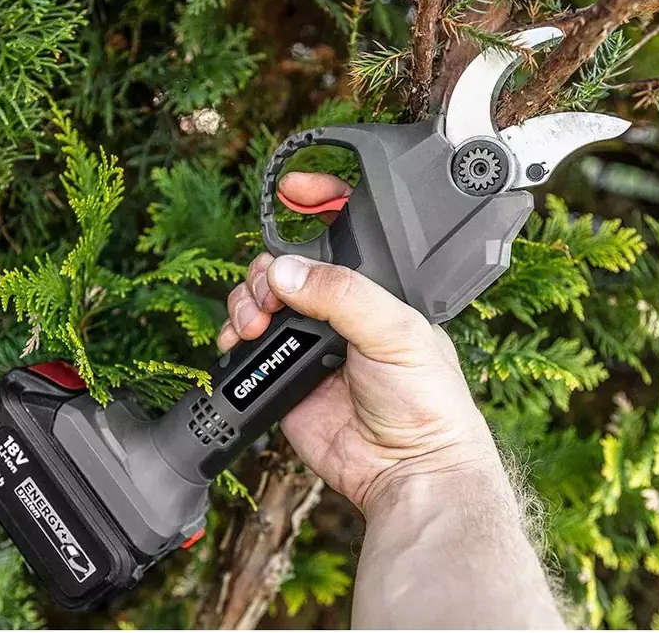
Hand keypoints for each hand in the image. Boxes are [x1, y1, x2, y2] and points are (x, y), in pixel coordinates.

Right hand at [218, 172, 506, 515]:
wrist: (406, 470)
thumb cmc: (426, 401)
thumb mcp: (395, 331)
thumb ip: (343, 294)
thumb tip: (285, 271)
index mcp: (374, 292)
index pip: (340, 237)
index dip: (318, 205)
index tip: (293, 187)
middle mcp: (339, 313)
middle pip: (287, 268)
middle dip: (267, 271)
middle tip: (270, 295)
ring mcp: (309, 346)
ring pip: (261, 302)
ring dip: (245, 302)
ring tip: (253, 323)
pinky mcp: (284, 379)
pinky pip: (247, 348)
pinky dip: (232, 338)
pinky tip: (237, 341)